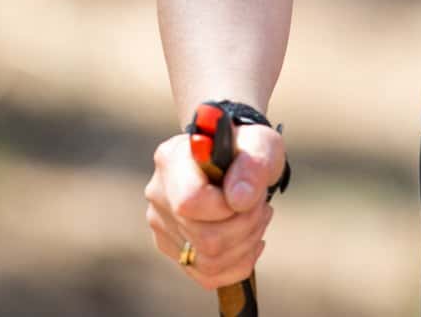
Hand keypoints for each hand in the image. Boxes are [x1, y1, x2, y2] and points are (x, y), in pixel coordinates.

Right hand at [142, 123, 285, 290]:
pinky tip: (248, 241)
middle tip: (260, 206)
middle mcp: (159, 193)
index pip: (190, 202)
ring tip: (255, 218)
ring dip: (244, 245)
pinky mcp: (171, 247)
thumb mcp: (261, 144)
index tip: (247, 194)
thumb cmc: (248, 148)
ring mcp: (161, 223)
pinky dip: (237, 264)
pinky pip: (206, 275)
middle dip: (246, 226)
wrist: (237, 159)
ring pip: (207, 261)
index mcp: (172, 159)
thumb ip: (252, 166)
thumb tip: (239, 200)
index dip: (226, 208)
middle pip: (205, 238)